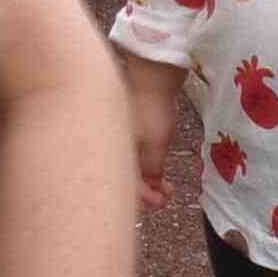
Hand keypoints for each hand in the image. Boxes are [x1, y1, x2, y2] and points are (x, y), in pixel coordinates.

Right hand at [124, 70, 177, 210]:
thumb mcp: (156, 145)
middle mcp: (112, 149)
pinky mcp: (125, 129)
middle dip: (146, 192)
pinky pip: (131, 154)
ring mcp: (118, 138)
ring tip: (165, 183)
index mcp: (114, 155)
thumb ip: (152, 170)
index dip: (146, 199)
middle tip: (164, 195)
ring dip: (148, 178)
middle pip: (126, 180)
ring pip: (129, 167)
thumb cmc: (151, 107)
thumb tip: (152, 187)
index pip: (127, 187)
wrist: (152, 76)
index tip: (163, 201)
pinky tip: (156, 163)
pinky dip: (144, 163)